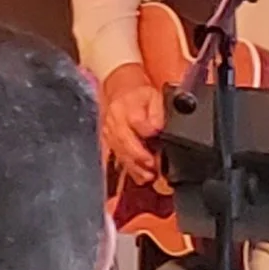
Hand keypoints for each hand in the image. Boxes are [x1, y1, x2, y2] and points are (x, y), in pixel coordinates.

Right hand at [98, 64, 164, 181]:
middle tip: (153, 165)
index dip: (149, 132)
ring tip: (150, 176)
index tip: (160, 141)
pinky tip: (141, 177)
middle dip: (140, 155)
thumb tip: (157, 128)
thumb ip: (157, 112)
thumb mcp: (153, 96)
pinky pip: (118, 158)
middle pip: (125, 140)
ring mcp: (109, 133)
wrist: (121, 92)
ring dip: (135, 166)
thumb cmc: (140, 96)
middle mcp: (115, 120)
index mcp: (127, 106)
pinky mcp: (108, 142)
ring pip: (120, 152)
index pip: (136, 121)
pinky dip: (130, 169)